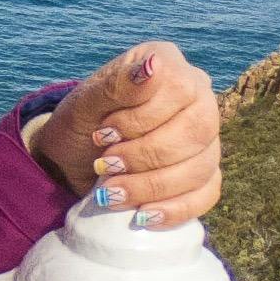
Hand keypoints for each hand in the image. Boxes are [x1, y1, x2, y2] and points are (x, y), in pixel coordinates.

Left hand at [30, 43, 222, 227]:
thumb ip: (118, 83)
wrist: (73, 158)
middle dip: (146, 157)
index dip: (142, 119)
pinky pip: (206, 194)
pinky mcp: (203, 173)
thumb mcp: (85, 101)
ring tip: (111, 192)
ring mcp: (205, 138)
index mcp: (169, 66)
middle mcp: (197, 98)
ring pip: (202, 166)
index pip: (180, 90)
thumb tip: (154, 64)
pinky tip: (144, 215)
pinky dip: (175, 209)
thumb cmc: (81, 121)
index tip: (102, 133)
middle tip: (105, 165)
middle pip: (197, 132)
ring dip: (153, 186)